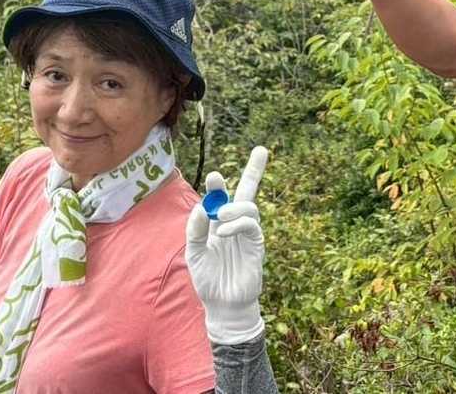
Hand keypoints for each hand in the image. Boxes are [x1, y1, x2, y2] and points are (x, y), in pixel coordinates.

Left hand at [185, 146, 268, 345]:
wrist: (221, 305)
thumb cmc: (207, 279)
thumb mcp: (193, 253)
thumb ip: (194, 230)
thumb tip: (202, 208)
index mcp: (218, 222)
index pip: (222, 196)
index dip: (219, 184)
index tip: (213, 176)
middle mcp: (235, 223)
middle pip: (249, 191)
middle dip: (256, 170)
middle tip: (262, 149)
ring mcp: (247, 233)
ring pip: (249, 207)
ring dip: (234, 207)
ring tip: (219, 218)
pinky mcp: (256, 245)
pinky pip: (251, 225)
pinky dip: (237, 224)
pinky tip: (223, 231)